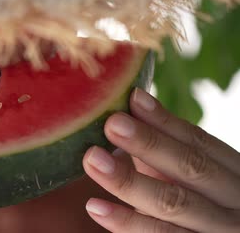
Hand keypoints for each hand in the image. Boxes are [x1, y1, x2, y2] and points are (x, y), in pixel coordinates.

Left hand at [83, 88, 239, 232]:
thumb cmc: (190, 204)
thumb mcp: (182, 175)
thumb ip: (159, 149)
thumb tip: (125, 106)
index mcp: (232, 173)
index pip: (199, 142)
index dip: (164, 121)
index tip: (132, 99)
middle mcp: (232, 202)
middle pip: (190, 168)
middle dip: (149, 144)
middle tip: (112, 124)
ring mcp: (215, 231)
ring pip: (173, 203)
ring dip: (128, 181)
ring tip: (92, 159)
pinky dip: (125, 222)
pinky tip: (95, 206)